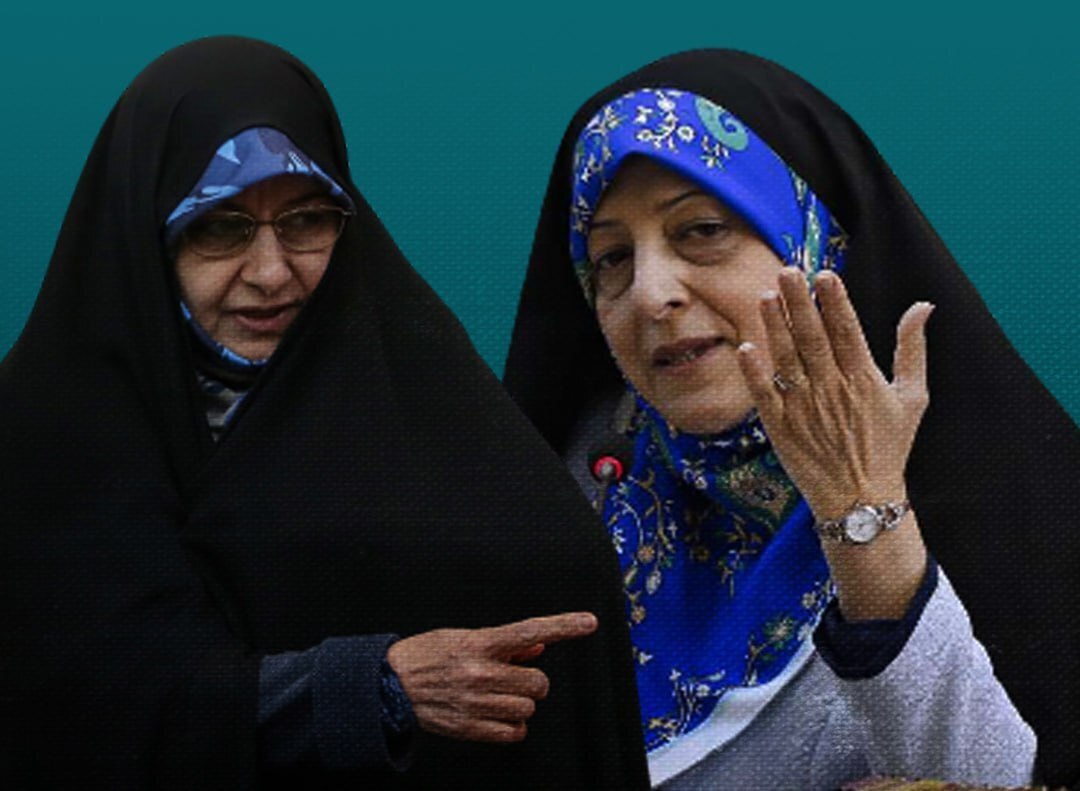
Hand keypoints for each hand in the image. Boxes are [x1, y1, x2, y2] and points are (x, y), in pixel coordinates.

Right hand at [386, 612, 597, 742]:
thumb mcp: (463, 638)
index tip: (589, 622)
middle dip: (531, 681)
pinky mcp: (470, 728)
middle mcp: (480, 673)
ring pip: (528, 709)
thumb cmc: (427, 656)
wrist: (389, 685)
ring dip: (519, 703)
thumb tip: (538, 646)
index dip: (563, 626)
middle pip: (538, 682)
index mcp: (479, 644)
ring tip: (496, 695)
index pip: (530, 631)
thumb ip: (504, 645)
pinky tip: (495, 714)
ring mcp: (476, 703)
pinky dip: (512, 726)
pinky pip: (514, 732)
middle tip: (512, 677)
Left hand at [737, 269, 932, 618]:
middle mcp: (832, 391)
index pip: (847, 332)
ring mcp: (803, 409)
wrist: (861, 501)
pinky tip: (745, 348)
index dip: (835, 302)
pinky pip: (764, 395)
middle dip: (799, 303)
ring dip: (774, 328)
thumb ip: (913, 350)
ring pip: (786, 360)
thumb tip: (923, 306)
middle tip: (786, 271)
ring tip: (765, 296)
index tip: (825, 274)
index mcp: (864, 380)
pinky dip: (755, 373)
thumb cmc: (888, 447)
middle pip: (812, 339)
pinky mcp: (780, 428)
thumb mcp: (913, 399)